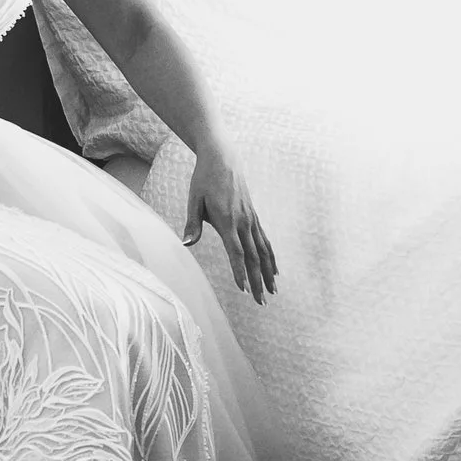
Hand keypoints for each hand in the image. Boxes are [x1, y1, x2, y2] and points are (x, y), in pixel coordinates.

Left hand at [184, 145, 277, 299]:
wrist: (223, 158)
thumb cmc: (204, 179)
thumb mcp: (194, 200)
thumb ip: (192, 224)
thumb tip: (186, 244)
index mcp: (227, 220)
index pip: (236, 252)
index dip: (239, 272)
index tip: (243, 290)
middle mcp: (243, 222)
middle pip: (253, 257)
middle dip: (257, 281)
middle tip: (261, 302)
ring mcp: (251, 219)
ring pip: (263, 251)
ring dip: (267, 272)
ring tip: (273, 291)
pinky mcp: (254, 216)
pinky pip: (265, 240)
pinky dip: (271, 257)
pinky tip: (274, 270)